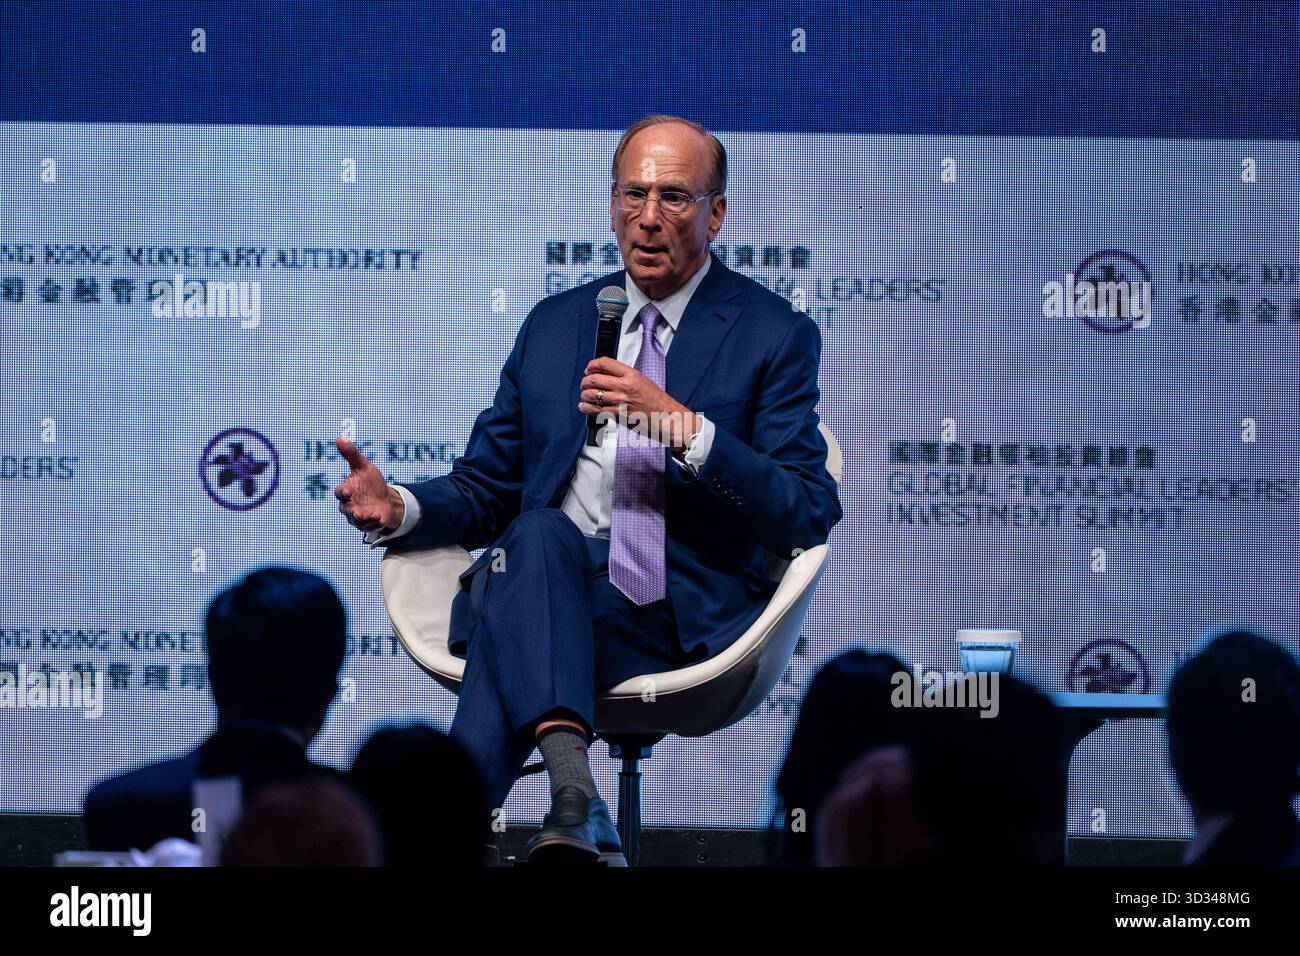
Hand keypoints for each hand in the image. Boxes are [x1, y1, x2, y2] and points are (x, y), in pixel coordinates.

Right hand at [333, 437, 402, 532]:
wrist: (385, 497)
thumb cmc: (370, 482)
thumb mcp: (363, 466)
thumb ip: (351, 454)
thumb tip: (340, 437)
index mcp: (346, 491)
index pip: (340, 493)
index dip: (343, 492)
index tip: (348, 491)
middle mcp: (349, 505)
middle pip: (346, 510)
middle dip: (351, 510)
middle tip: (356, 511)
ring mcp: (359, 517)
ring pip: (358, 520)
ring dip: (364, 518)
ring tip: (372, 514)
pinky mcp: (370, 524)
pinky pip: (370, 526)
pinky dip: (374, 523)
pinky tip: (380, 518)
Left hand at [578, 357, 698, 452]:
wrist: (666, 417)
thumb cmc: (657, 401)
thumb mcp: (642, 381)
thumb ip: (624, 377)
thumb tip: (606, 375)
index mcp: (631, 374)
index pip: (604, 363)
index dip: (592, 365)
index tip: (589, 369)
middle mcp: (624, 386)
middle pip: (594, 378)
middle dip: (585, 381)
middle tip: (584, 384)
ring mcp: (620, 401)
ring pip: (592, 394)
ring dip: (584, 395)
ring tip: (585, 396)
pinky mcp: (618, 414)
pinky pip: (595, 410)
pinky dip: (586, 407)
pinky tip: (584, 406)